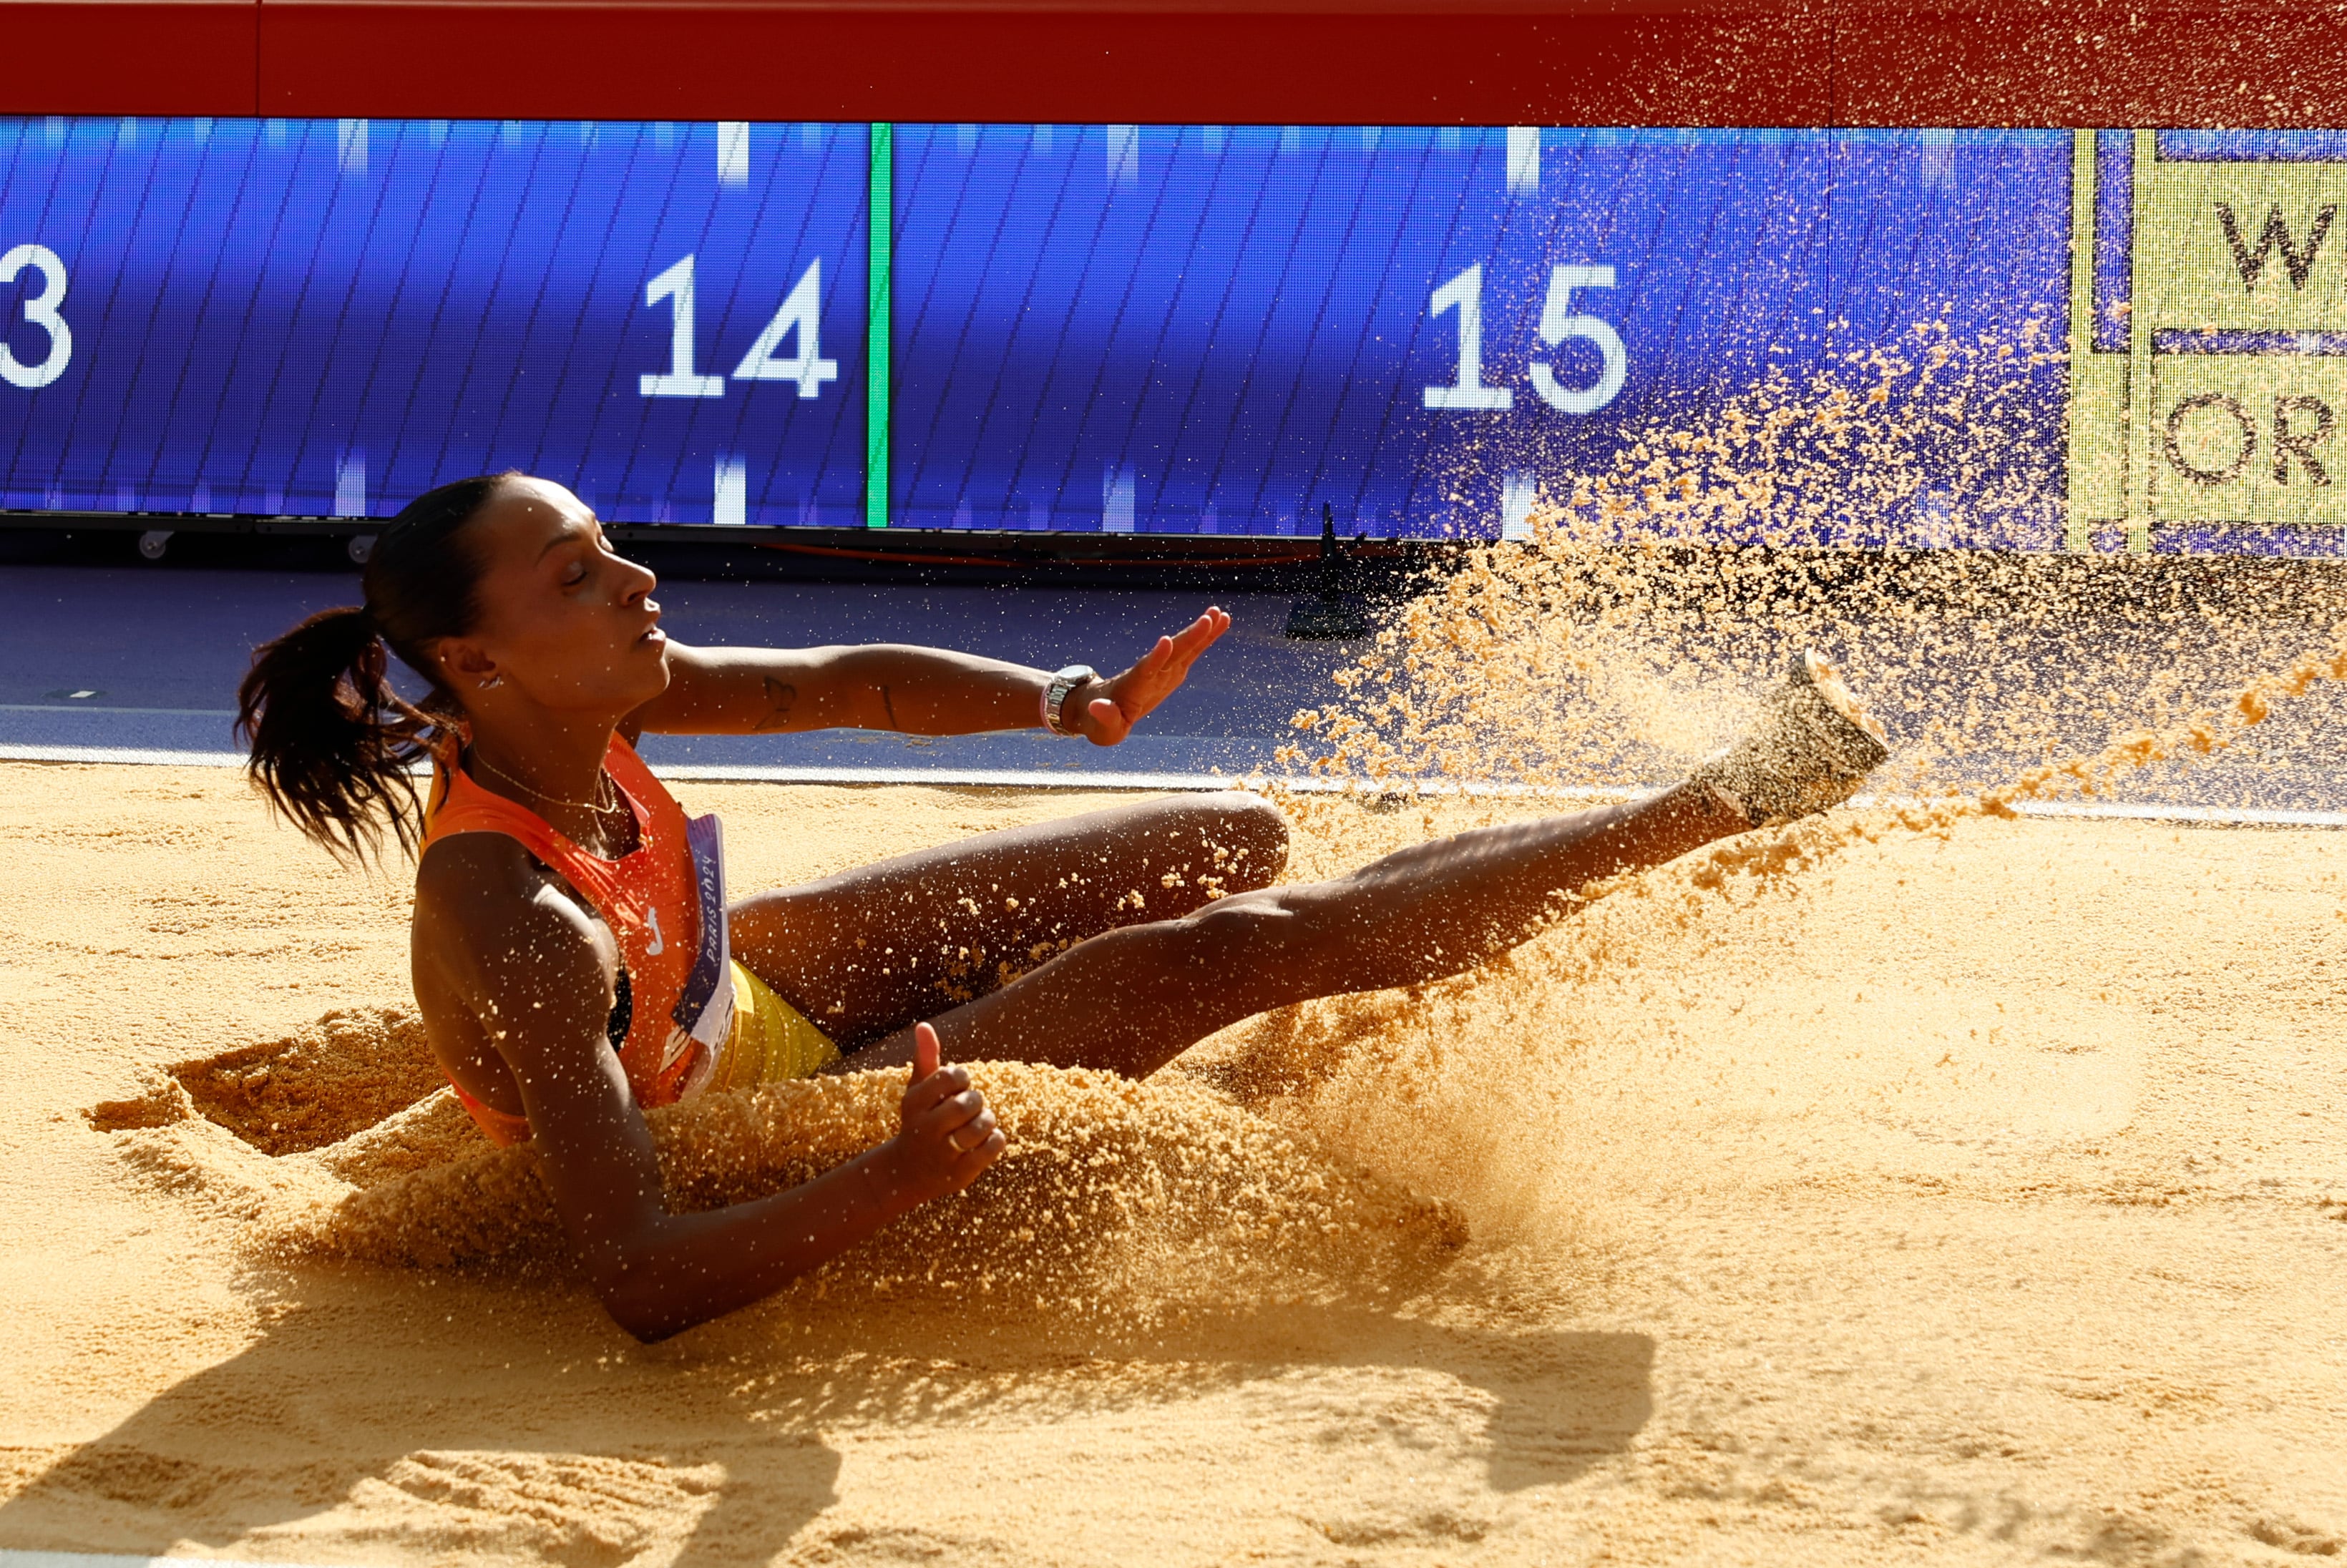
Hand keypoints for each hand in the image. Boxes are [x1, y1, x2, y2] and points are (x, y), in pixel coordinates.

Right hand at [887, 1022, 1005, 1202]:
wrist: (907, 1171)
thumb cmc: (919, 1120)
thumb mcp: (918, 1091)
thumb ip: (925, 1058)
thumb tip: (923, 1025)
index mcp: (914, 1104)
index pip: (950, 1076)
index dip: (962, 1078)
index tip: (957, 1087)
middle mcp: (925, 1129)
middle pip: (967, 1103)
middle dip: (976, 1101)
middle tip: (970, 1107)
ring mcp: (942, 1154)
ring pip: (981, 1126)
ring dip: (987, 1121)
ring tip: (978, 1123)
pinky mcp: (959, 1174)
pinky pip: (991, 1148)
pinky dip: (995, 1140)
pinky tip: (985, 1140)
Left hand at [1077, 607, 1231, 746]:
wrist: (1099, 709)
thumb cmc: (1100, 722)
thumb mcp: (1102, 727)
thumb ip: (1105, 716)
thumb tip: (1096, 707)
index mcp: (1135, 685)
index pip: (1147, 668)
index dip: (1157, 657)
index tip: (1166, 640)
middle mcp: (1150, 673)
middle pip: (1173, 653)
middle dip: (1189, 637)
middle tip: (1208, 618)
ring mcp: (1162, 671)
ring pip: (1184, 649)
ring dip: (1201, 632)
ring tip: (1219, 613)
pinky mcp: (1172, 672)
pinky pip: (1191, 655)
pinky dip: (1204, 641)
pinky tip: (1220, 624)